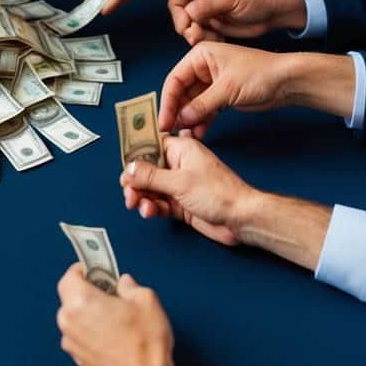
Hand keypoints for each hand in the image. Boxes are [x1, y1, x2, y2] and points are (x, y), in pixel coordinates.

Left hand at [57, 264, 174, 365]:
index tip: (96, 269)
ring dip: (90, 314)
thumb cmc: (144, 346)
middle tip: (109, 292)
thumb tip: (125, 284)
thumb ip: (130, 286)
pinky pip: (81, 337)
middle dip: (88, 292)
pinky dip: (92, 333)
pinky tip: (113, 336)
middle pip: (71, 297)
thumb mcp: (145, 300)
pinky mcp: (79, 360)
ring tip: (115, 317)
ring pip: (75, 319)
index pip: (69, 276)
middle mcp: (70, 322)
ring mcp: (72, 343)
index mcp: (80, 302)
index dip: (83, 269)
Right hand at [119, 135, 258, 246]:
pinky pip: (158, 203)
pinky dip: (152, 208)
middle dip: (135, 183)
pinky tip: (151, 212)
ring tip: (141, 206)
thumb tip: (129, 169)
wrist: (241, 219)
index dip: (135, 156)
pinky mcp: (180, 203)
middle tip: (129, 194)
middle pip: (146, 170)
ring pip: (150, 189)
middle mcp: (178, 165)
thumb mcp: (180, 182)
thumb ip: (151, 176)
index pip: (151, 145)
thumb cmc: (221, 193)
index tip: (124, 166)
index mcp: (181, 150)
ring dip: (142, 198)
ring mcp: (179, 185)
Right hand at [159, 42, 294, 137]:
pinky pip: (205, 110)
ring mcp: (212, 83)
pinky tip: (199, 133)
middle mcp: (203, 68)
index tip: (164, 120)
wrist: (288, 82)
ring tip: (187, 135)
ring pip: (192, 104)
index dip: (168, 101)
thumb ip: (202, 104)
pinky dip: (201, 121)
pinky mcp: (221, 96)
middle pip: (181, 93)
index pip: (175, 80)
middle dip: (177, 113)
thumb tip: (181, 118)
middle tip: (171, 131)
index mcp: (200, 56)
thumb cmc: (260, 73)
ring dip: (189, 120)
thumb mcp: (227, 88)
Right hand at [167, 0, 306, 44]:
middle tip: (196, 35)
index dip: (178, 9)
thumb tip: (187, 13)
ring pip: (187, 23)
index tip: (185, 24)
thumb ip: (206, 5)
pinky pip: (197, 31)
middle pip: (180, 8)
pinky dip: (204, 38)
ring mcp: (204, 6)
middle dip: (186, 24)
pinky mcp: (208, 20)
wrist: (272, 14)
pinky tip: (217, 38)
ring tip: (211, 37)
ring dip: (195, 33)